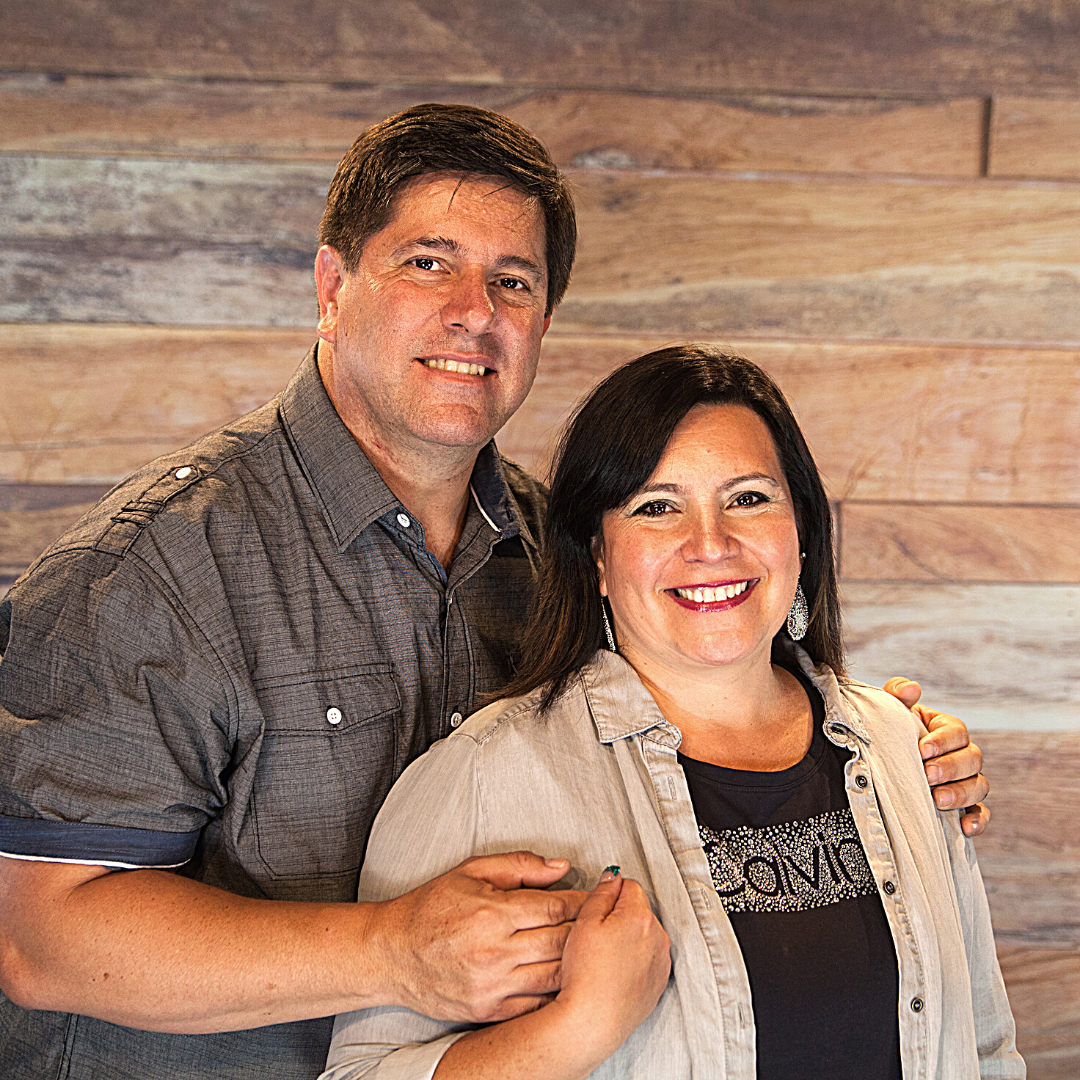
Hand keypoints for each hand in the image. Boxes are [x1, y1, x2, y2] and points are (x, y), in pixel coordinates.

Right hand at [368, 850, 586, 1023]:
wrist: (392, 954)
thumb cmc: (431, 907)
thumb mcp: (471, 871)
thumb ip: (520, 865)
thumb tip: (562, 867)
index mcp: (492, 912)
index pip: (554, 906)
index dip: (583, 903)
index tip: (599, 899)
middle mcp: (494, 952)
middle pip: (560, 942)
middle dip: (588, 932)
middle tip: (605, 926)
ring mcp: (491, 986)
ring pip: (553, 976)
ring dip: (578, 965)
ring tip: (594, 954)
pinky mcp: (487, 1011)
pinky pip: (535, 1005)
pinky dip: (557, 994)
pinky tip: (571, 982)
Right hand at [549, 869, 670, 1062]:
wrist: (593, 1021)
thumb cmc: (586, 975)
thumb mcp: (584, 922)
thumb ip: (601, 892)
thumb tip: (612, 876)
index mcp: (640, 916)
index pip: (629, 885)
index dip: (608, 896)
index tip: (595, 911)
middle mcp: (658, 936)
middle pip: (639, 910)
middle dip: (620, 916)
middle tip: (596, 936)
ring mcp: (661, 961)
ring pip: (644, 935)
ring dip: (629, 938)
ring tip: (605, 957)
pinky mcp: (659, 983)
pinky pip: (649, 959)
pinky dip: (635, 960)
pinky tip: (615, 972)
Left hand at [882, 677, 989, 836]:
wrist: (875, 762)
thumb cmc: (887, 732)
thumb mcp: (889, 711)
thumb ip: (897, 694)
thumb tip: (912, 689)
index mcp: (944, 728)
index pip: (957, 731)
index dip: (943, 740)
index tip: (922, 749)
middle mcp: (960, 754)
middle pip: (973, 759)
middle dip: (951, 768)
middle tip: (928, 775)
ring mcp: (964, 781)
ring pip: (979, 786)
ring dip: (961, 794)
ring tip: (938, 800)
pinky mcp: (963, 807)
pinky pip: (980, 813)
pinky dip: (977, 820)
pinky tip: (964, 827)